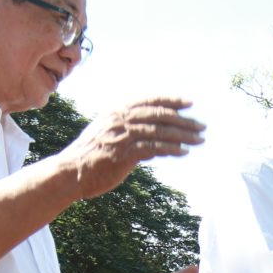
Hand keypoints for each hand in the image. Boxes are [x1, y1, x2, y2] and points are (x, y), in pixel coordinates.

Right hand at [69, 99, 205, 196]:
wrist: (70, 173)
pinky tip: (183, 152)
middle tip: (201, 126)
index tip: (189, 103)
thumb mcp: (107, 132)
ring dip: (182, 135)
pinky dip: (170, 149)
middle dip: (183, 120)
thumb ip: (126, 126)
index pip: (149, 101)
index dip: (171, 100)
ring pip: (159, 131)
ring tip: (199, 139)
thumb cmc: (90, 155)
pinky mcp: (123, 155)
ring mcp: (121, 137)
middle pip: (158, 115)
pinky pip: (153, 148)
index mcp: (117, 112)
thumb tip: (149, 128)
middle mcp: (120, 120)